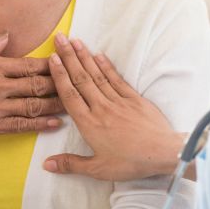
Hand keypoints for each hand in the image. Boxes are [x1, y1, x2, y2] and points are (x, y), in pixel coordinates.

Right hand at [0, 33, 63, 166]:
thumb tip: (6, 38)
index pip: (29, 65)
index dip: (51, 64)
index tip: (66, 61)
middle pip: (38, 86)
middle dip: (61, 84)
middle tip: (80, 83)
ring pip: (34, 107)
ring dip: (57, 105)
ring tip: (76, 103)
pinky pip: (21, 127)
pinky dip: (41, 124)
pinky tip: (56, 123)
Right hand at [42, 33, 183, 180]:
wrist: (163, 153)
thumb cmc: (131, 163)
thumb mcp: (98, 169)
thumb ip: (71, 164)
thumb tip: (46, 164)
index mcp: (89, 124)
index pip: (70, 95)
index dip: (60, 75)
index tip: (52, 58)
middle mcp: (101, 108)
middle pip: (81, 79)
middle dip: (69, 57)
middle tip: (60, 38)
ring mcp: (119, 101)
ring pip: (97, 75)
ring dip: (85, 57)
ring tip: (75, 41)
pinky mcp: (134, 99)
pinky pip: (117, 79)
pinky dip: (108, 66)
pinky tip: (100, 55)